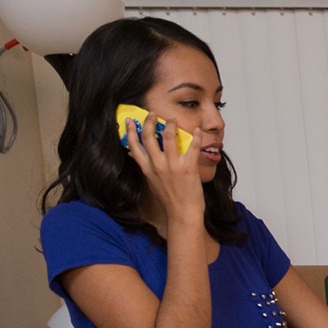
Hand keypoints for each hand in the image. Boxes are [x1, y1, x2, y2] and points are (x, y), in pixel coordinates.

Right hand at [123, 111, 205, 230]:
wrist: (183, 213)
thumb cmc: (169, 199)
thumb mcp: (151, 182)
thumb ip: (145, 166)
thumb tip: (133, 154)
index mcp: (147, 169)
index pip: (134, 146)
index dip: (130, 131)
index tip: (130, 120)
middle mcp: (157, 165)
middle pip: (148, 137)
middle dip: (149, 122)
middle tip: (153, 114)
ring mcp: (172, 166)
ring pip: (168, 138)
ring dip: (170, 125)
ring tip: (173, 119)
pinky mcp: (188, 168)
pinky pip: (192, 147)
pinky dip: (196, 136)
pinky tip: (198, 130)